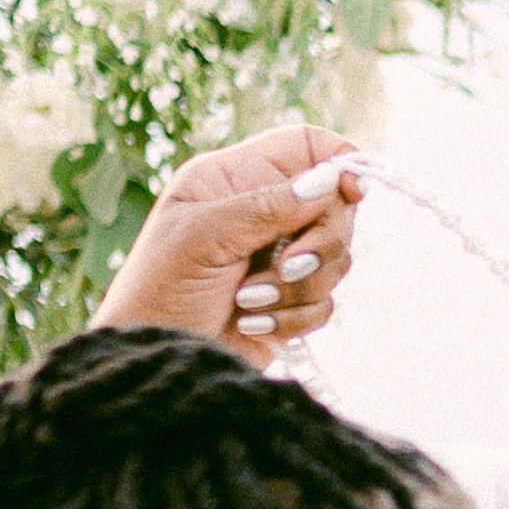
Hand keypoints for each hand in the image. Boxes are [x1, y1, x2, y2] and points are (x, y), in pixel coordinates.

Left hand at [98, 122, 369, 365]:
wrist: (156, 361)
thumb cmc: (160, 292)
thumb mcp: (203, 238)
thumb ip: (266, 206)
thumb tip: (329, 180)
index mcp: (235, 178)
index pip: (306, 146)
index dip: (337, 162)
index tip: (352, 194)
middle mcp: (261, 212)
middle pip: (333, 208)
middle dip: (318, 244)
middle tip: (285, 267)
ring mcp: (278, 256)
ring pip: (335, 259)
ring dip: (298, 287)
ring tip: (248, 302)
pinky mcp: (289, 301)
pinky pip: (325, 301)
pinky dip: (295, 318)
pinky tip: (253, 325)